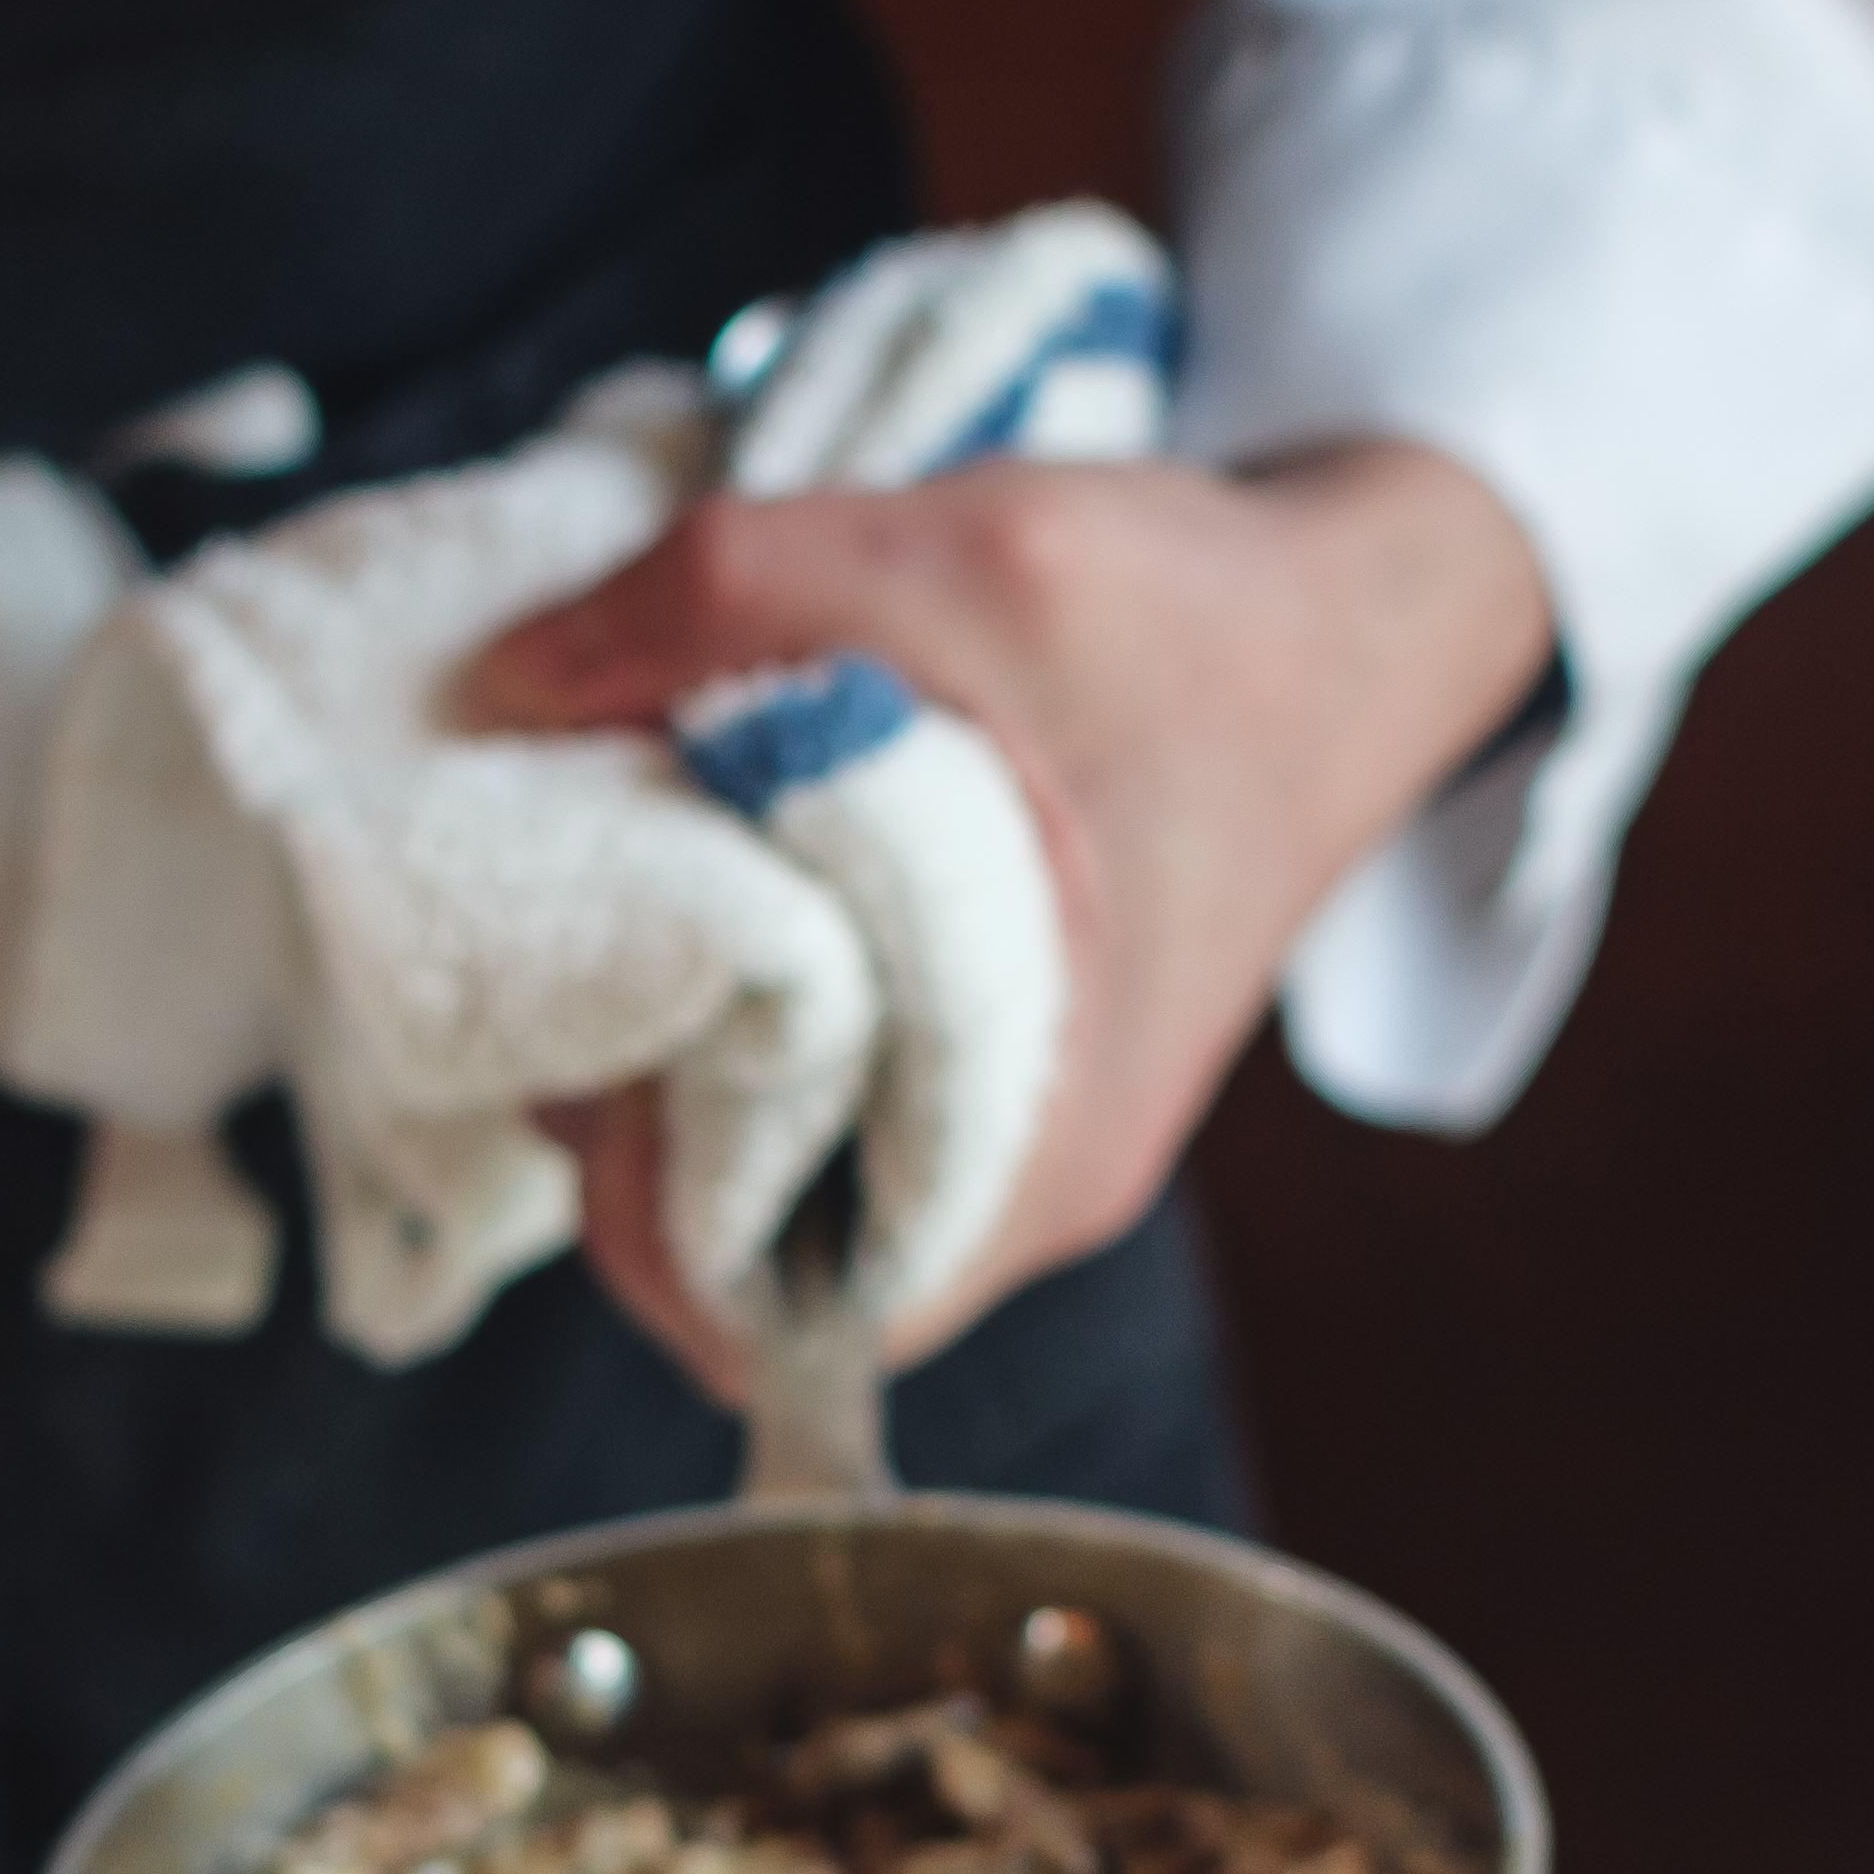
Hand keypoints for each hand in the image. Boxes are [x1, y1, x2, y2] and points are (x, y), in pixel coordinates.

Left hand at [468, 439, 1555, 1389]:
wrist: (1362, 617)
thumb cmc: (1200, 621)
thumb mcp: (959, 553)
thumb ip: (723, 598)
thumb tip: (511, 677)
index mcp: (1030, 1146)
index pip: (762, 1319)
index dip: (627, 1212)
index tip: (587, 1045)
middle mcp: (1014, 1173)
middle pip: (737, 1237)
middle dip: (622, 1099)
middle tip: (576, 936)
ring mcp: (1003, 1118)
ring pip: (768, 1151)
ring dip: (672, 1030)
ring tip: (630, 887)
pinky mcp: (990, 1046)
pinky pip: (820, 1074)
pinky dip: (741, 991)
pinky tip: (708, 866)